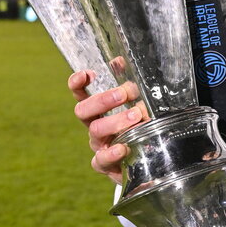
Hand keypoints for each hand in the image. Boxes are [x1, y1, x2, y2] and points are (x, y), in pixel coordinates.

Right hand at [68, 70, 145, 184]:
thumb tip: (120, 60)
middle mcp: (94, 127)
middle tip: (124, 94)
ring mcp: (98, 146)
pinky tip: (123, 147)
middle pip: (83, 110)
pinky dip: (111, 152)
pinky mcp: (106, 166)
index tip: (87, 74)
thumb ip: (128, 83)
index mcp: (98, 111)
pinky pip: (100, 160)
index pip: (80, 94)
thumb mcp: (137, 105)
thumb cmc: (139, 129)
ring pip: (95, 131)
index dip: (77, 84)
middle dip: (102, 100)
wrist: (148, 162)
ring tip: (137, 115)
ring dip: (116, 120)